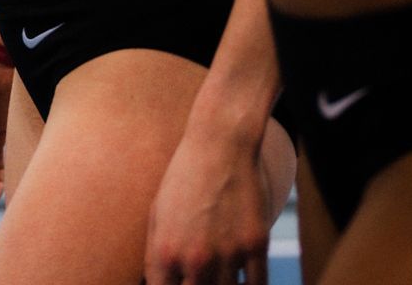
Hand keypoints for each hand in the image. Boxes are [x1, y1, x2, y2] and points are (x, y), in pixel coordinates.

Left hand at [145, 126, 273, 284]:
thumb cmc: (185, 176)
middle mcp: (196, 258)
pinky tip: (245, 281)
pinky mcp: (256, 243)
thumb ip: (154, 258)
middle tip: (203, 275)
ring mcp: (228, 253)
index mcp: (166, 253)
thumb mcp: (157, 213)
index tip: (181, 283)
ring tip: (222, 276)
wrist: (221, 141)